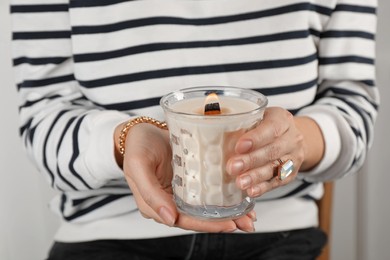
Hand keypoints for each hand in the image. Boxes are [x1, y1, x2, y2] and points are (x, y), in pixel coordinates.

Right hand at [117, 122, 255, 231]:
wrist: (141, 130)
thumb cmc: (137, 146)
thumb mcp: (139, 167)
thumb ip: (150, 194)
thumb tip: (169, 219)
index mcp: (155, 205)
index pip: (184, 220)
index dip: (207, 224)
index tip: (229, 224)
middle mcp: (170, 201)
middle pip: (198, 217)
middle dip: (223, 222)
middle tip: (247, 222)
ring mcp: (180, 191)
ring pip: (205, 208)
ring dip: (227, 212)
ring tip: (250, 215)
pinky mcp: (189, 179)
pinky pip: (206, 192)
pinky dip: (222, 196)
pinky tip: (238, 197)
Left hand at [226, 107, 322, 196]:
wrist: (291, 138)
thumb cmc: (267, 126)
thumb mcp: (258, 117)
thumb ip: (242, 124)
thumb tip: (214, 134)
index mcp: (282, 119)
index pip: (271, 128)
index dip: (255, 138)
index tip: (239, 146)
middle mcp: (291, 138)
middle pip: (272, 150)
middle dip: (250, 160)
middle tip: (232, 167)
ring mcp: (294, 157)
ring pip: (275, 168)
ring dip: (255, 176)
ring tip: (240, 182)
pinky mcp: (291, 174)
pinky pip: (277, 182)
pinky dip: (263, 187)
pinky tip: (251, 191)